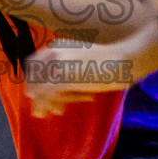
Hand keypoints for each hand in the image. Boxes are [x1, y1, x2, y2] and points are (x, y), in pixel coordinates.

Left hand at [26, 18, 157, 116]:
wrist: (124, 59)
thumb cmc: (108, 63)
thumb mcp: (82, 61)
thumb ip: (66, 71)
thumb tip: (53, 93)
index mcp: (56, 45)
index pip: (33, 64)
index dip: (33, 81)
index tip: (36, 94)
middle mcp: (54, 52)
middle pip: (33, 78)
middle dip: (37, 95)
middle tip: (42, 109)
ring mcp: (58, 64)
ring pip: (40, 89)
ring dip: (44, 103)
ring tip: (53, 113)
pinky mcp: (65, 78)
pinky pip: (49, 95)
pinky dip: (50, 105)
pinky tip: (58, 112)